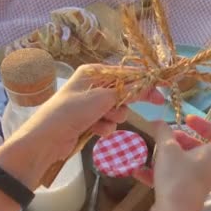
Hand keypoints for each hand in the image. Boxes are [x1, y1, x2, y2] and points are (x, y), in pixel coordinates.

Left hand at [29, 64, 164, 157]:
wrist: (46, 138)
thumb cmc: (72, 111)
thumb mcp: (102, 98)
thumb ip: (126, 91)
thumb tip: (147, 85)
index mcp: (93, 72)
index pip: (126, 73)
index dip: (145, 80)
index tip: (163, 86)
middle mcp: (92, 85)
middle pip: (123, 91)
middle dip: (128, 101)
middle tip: (155, 103)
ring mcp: (89, 104)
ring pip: (117, 109)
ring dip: (114, 116)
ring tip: (103, 120)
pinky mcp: (87, 120)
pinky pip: (107, 122)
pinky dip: (105, 127)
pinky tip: (96, 130)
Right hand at [133, 116, 210, 210]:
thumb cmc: (177, 178)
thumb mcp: (167, 149)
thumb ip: (163, 132)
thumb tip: (158, 121)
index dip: (208, 125)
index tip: (188, 120)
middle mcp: (207, 168)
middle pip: (200, 148)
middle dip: (182, 139)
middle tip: (167, 136)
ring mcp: (195, 182)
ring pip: (184, 163)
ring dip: (168, 155)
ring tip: (153, 149)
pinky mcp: (182, 194)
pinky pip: (171, 177)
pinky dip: (157, 172)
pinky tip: (138, 170)